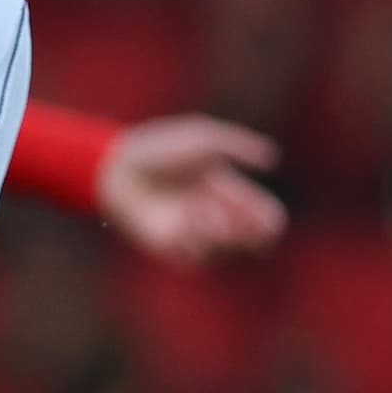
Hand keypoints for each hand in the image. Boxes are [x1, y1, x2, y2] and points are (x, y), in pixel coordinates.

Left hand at [98, 113, 284, 265]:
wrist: (119, 164)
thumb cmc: (160, 147)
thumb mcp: (204, 136)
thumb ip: (237, 145)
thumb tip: (272, 160)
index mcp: (228, 190)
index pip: (260, 214)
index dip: (269, 221)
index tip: (271, 221)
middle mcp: (214, 214)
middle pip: (249, 238)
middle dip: (254, 232)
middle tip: (250, 223)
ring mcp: (192, 231)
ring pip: (222, 248)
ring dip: (221, 230)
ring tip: (203, 205)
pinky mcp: (169, 245)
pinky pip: (193, 255)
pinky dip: (195, 239)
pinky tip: (186, 216)